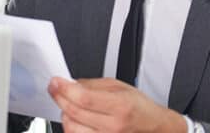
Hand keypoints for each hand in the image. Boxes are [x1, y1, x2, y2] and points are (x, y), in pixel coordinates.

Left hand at [48, 77, 186, 132]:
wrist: (154, 128)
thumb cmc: (139, 108)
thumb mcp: (119, 87)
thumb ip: (91, 84)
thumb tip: (68, 83)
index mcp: (120, 107)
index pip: (83, 98)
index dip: (64, 89)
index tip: (55, 82)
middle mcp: (114, 127)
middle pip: (74, 112)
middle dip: (59, 97)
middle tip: (56, 88)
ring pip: (71, 127)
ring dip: (65, 113)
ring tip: (70, 105)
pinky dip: (71, 126)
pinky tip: (75, 118)